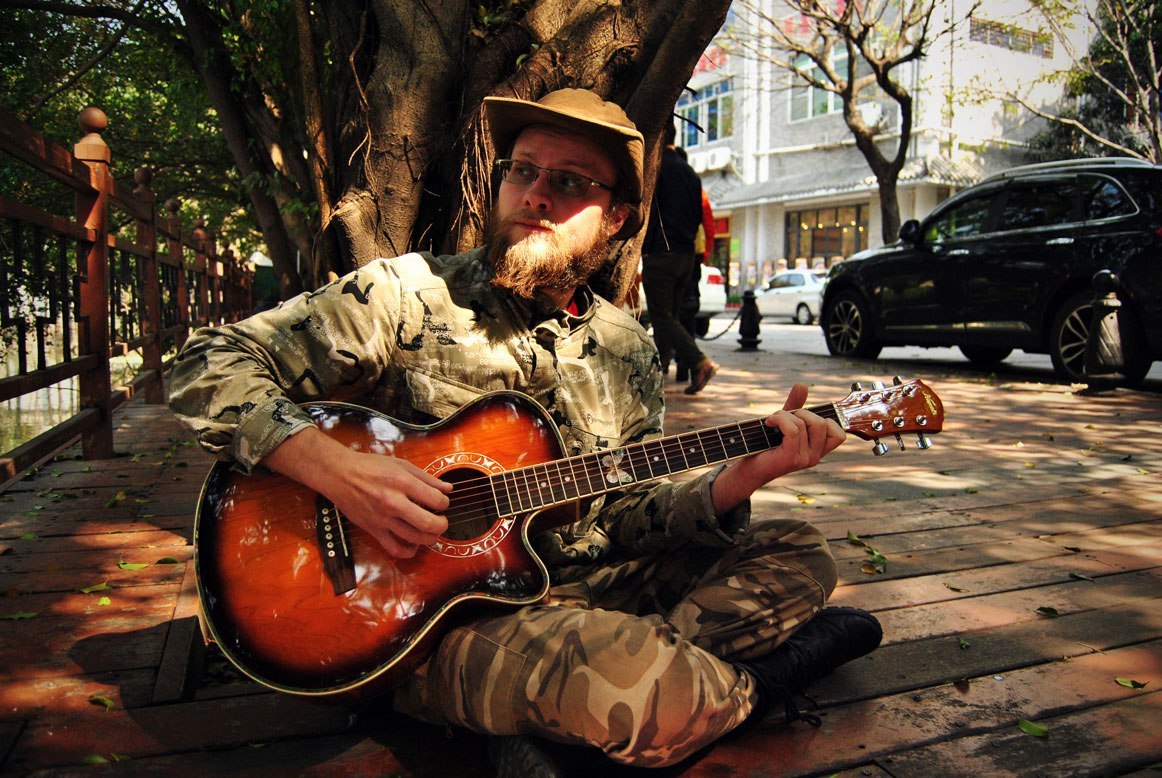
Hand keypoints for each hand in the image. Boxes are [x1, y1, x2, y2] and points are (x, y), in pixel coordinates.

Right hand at [264, 427, 450, 557]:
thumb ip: (427, 478)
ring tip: (431, 531)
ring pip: (415, 538)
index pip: (437, 500)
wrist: (339, 474)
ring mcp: (383, 518)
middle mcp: (393, 502)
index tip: (441, 502)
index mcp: (402, 482)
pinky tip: (414, 543)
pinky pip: (395, 549)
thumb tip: (448, 488)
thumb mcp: (401, 464)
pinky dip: (409, 551)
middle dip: (443, 525)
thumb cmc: (370, 466)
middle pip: (429, 523)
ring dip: (430, 538)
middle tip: (442, 520)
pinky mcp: (373, 529)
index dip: (445, 503)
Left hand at [711, 383, 845, 514]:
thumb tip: (802, 385)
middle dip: (801, 413)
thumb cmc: (766, 444)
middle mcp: (815, 457)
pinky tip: (768, 422)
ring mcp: (804, 459)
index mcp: (818, 450)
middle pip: (823, 423)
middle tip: (783, 418)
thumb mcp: (784, 422)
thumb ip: (796, 405)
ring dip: (785, 415)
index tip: (803, 417)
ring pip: (804, 424)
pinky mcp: (791, 459)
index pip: (839, 435)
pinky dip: (780, 420)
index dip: (825, 420)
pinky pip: (793, 430)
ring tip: (772, 421)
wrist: (748, 468)